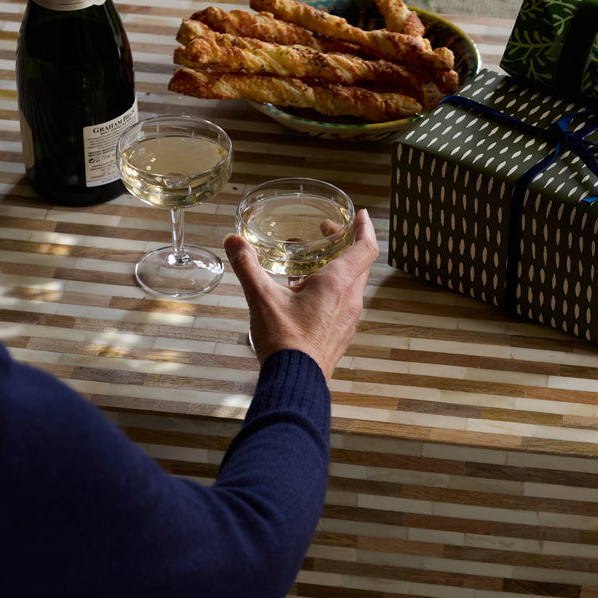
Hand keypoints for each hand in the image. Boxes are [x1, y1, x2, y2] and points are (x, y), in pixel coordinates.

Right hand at [224, 208, 378, 380]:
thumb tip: (232, 240)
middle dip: (345, 244)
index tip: (359, 215)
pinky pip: (344, 305)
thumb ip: (246, 265)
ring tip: (309, 264)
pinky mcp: (341, 335)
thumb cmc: (285, 341)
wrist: (296, 382)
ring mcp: (348, 320)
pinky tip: (306, 295)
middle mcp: (350, 300)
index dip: (364, 227)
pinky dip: (332, 291)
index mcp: (337, 284)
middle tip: (324, 234)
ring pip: (352, 285)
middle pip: (359, 264)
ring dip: (337, 268)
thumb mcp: (261, 297)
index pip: (365, 248)